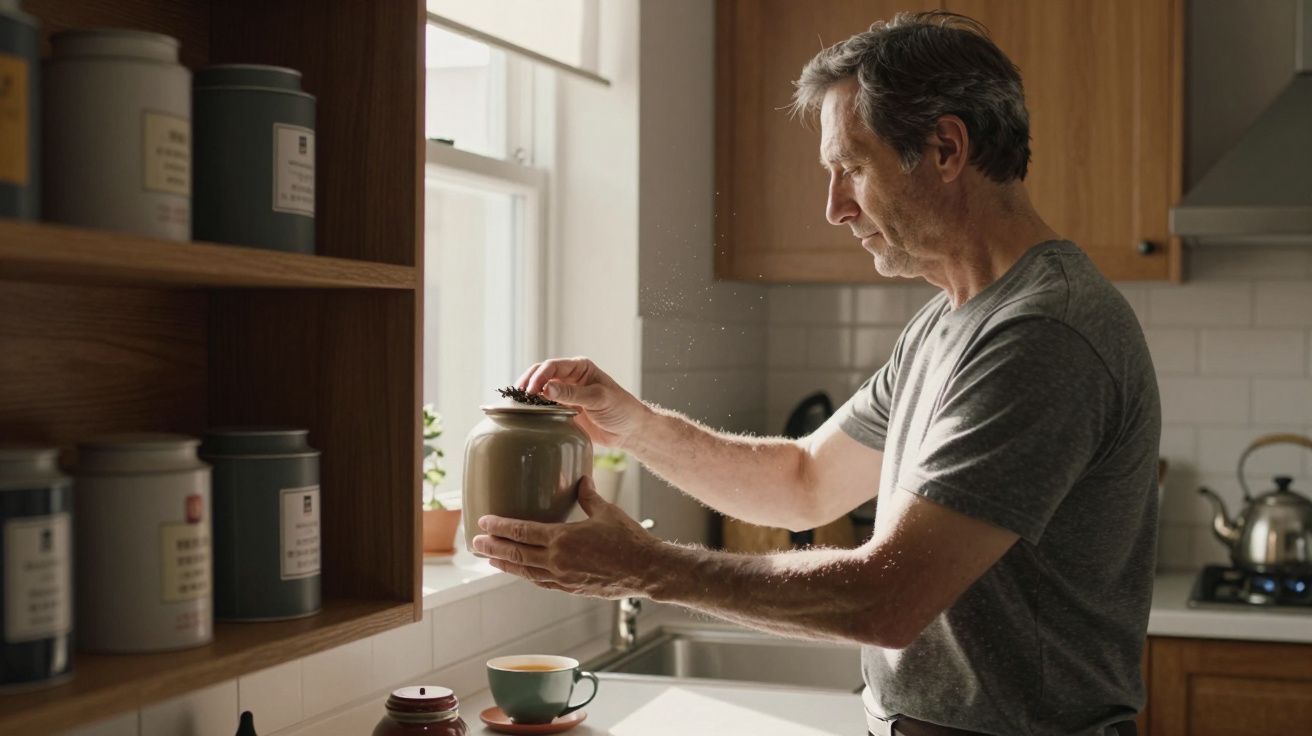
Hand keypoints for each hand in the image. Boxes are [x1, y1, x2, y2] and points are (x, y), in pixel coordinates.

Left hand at [472, 477, 661, 598]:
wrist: (647, 571)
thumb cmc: (630, 540)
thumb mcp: (607, 512)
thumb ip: (589, 496)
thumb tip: (581, 479)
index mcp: (563, 539)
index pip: (522, 531)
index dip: (500, 527)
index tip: (484, 522)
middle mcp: (558, 561)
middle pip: (516, 554)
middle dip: (493, 547)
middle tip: (475, 542)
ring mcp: (563, 578)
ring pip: (525, 572)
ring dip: (505, 564)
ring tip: (490, 558)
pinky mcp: (571, 589)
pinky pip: (541, 582)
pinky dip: (527, 576)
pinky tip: (521, 572)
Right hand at [517, 357, 647, 448]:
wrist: (629, 430)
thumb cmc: (621, 409)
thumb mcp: (598, 399)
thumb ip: (572, 394)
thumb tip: (546, 388)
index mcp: (580, 368)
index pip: (552, 366)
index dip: (538, 377)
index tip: (530, 391)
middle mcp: (570, 378)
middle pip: (541, 375)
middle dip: (528, 383)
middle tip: (517, 397)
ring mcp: (565, 394)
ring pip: (540, 390)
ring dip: (528, 396)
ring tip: (516, 405)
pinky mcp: (563, 410)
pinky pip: (544, 407)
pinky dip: (534, 409)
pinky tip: (525, 415)